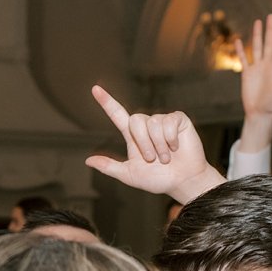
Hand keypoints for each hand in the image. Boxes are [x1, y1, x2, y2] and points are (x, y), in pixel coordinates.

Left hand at [85, 86, 225, 203]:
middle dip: (143, 142)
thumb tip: (88, 161)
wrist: (183, 181)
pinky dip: (171, 138)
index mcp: (133, 136)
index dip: (107, 102)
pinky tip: (176, 146)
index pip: (118, 115)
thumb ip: (110, 167)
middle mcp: (147, 125)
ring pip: (153, 123)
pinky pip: (169, 122)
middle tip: (152, 159)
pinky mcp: (178, 119)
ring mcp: (163, 121)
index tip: (95, 89)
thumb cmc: (158, 180)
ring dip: (159, 145)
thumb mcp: (130, 175)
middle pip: (135, 120)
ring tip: (166, 157)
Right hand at [237, 14, 271, 121]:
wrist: (259, 112)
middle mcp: (267, 65)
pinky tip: (239, 41)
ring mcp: (257, 68)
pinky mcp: (247, 73)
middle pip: (268, 43)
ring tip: (258, 22)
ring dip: (257, 35)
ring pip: (257, 47)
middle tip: (271, 16)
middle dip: (270, 30)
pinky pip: (244, 59)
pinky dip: (241, 50)